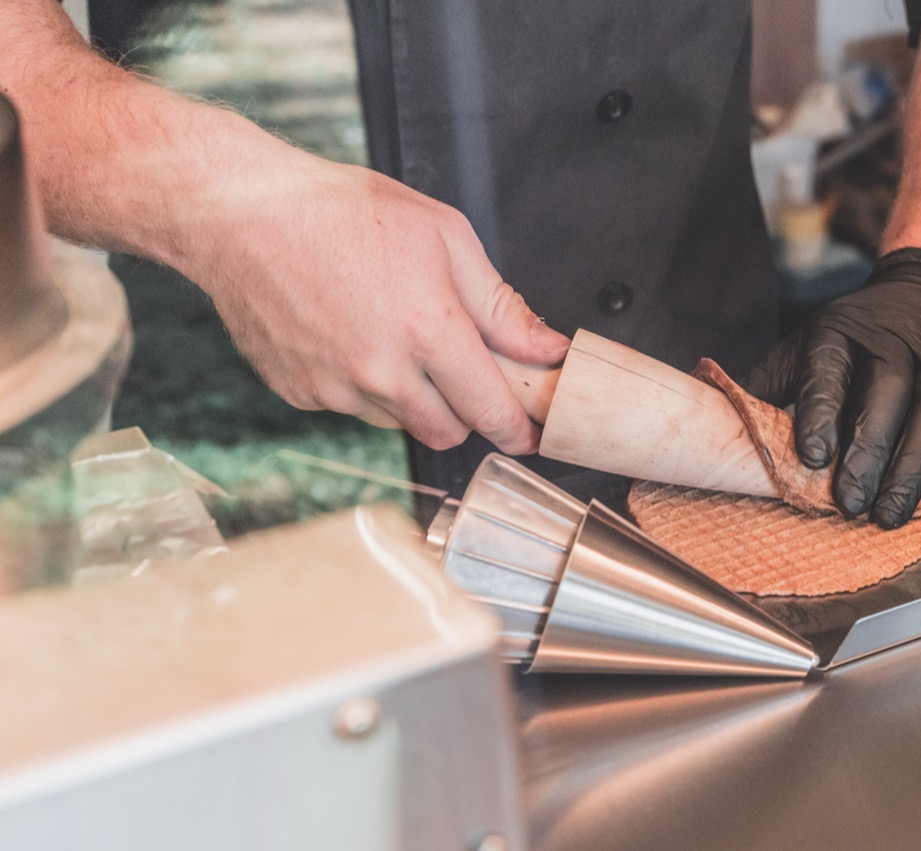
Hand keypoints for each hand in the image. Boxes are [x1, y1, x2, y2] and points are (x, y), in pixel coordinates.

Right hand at [184, 154, 568, 452]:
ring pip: (399, 420)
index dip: (518, 430)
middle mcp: (381, 370)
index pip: (490, 411)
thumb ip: (500, 304)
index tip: (530, 433)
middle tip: (462, 372)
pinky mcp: (300, 393)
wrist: (237, 212)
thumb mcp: (444, 236)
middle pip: (447, 432)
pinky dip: (362, 385)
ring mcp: (335, 388)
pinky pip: (351, 407)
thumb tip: (546, 349)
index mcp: (427, 330)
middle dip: (465, 412)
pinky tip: (348, 334)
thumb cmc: (340, 211)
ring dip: (412, 396)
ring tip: (393, 333)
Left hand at [747, 248, 920, 527]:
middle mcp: (898, 348)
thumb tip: (708, 419)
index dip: (821, 413)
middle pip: (888, 397)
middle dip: (868, 454)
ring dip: (912, 472)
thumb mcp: (808, 343)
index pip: (830, 371)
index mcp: (843, 333)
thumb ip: (766, 384)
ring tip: (889, 516)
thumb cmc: (857, 334)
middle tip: (849, 505)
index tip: (810, 457)